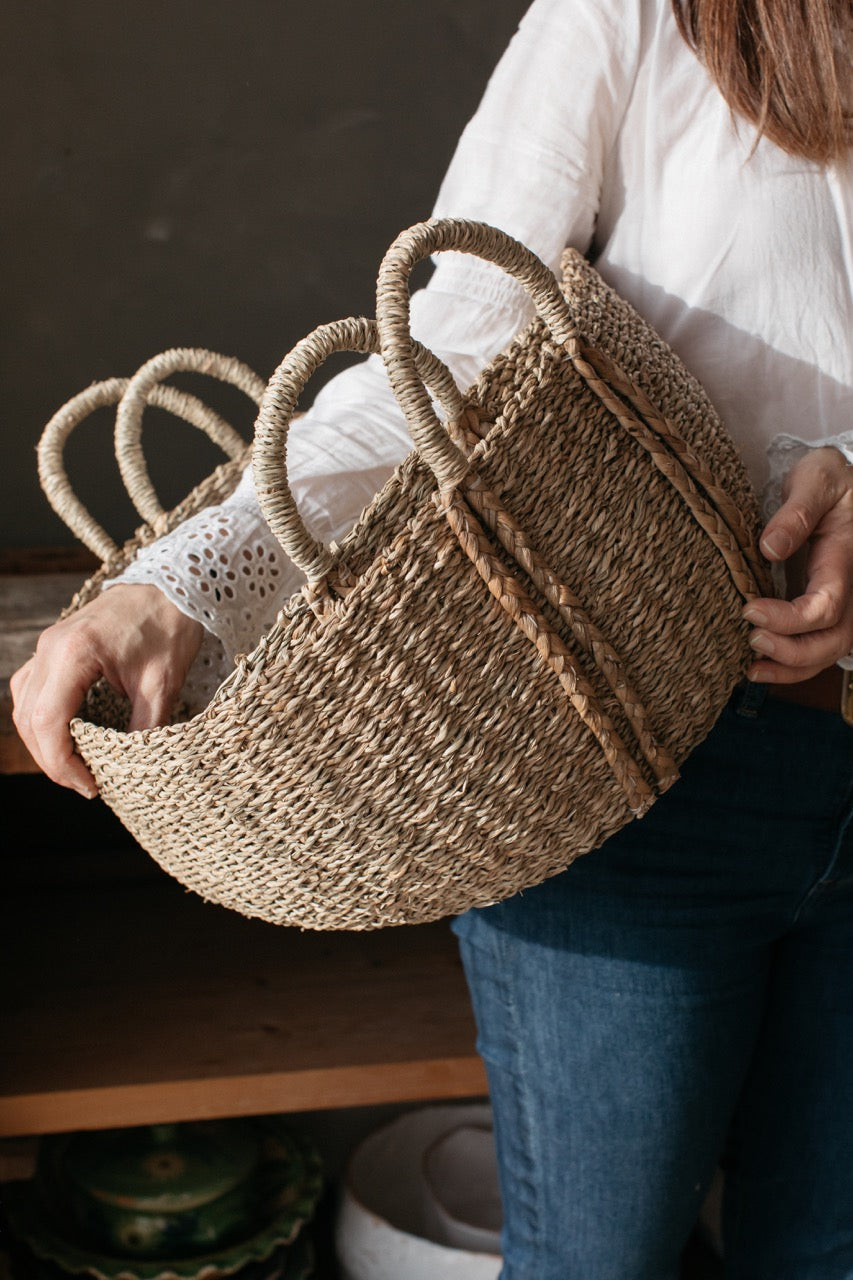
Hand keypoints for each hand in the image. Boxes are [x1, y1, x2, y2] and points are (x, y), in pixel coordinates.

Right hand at [10, 584, 203, 796]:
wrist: (172, 585)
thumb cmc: (169, 625)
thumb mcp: (162, 682)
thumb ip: (145, 726)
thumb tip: (135, 767)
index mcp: (74, 653)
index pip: (47, 721)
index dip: (61, 762)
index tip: (89, 786)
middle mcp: (51, 648)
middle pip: (28, 718)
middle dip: (51, 759)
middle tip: (85, 784)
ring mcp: (48, 645)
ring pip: (24, 705)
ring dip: (43, 741)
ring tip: (77, 767)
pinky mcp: (55, 647)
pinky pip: (33, 689)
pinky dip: (43, 718)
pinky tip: (69, 736)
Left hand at [743, 446, 852, 682]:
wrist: (842, 484)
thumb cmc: (829, 478)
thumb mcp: (816, 479)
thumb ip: (797, 512)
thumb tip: (770, 547)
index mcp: (846, 560)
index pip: (825, 606)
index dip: (789, 618)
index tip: (748, 609)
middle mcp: (851, 590)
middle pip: (833, 641)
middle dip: (791, 651)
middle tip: (750, 639)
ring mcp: (844, 604)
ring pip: (828, 653)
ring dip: (790, 667)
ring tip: (751, 669)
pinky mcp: (829, 610)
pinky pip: (819, 648)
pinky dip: (792, 666)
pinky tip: (759, 668)